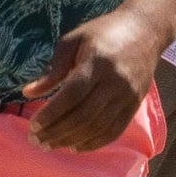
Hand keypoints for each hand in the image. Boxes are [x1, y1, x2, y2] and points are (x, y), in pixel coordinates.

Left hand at [22, 6, 164, 150]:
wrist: (146, 29)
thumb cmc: (104, 32)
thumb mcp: (74, 40)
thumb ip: (53, 68)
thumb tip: (29, 93)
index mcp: (98, 62)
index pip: (71, 95)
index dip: (51, 114)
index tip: (33, 125)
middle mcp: (115, 81)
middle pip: (83, 115)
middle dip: (56, 132)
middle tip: (36, 140)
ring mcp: (128, 95)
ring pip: (97, 127)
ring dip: (70, 140)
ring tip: (50, 145)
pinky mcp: (135, 104)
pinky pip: (114, 131)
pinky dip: (93, 143)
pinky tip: (75, 146)